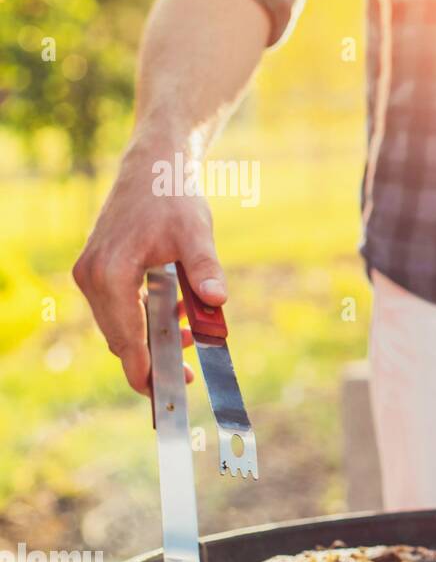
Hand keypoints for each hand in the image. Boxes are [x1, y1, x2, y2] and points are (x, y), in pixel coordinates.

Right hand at [73, 139, 224, 394]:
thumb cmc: (173, 197)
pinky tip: (178, 314)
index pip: (125, 338)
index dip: (144, 371)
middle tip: (187, 376)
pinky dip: (145, 319)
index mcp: (110, 272)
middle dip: (152, 360)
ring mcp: (91, 273)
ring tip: (192, 336)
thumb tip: (218, 300)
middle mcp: (92, 276)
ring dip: (151, 338)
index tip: (162, 395)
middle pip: (119, 338)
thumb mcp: (196, 233)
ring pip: (119, 326)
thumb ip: (205, 268)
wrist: (154, 166)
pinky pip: (120, 309)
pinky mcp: (99, 269)